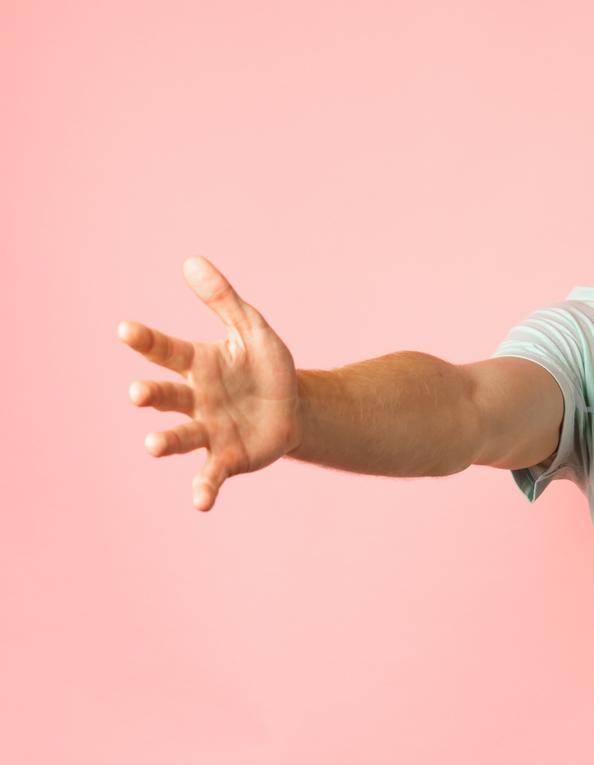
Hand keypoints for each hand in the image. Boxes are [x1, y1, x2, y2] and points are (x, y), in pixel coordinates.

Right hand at [119, 256, 300, 510]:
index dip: (146, 340)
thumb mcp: (253, 330)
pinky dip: (203, 489)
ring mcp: (208, 430)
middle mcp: (194, 399)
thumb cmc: (266, 367)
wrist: (297, 407)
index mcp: (198, 364)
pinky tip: (200, 503)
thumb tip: (192, 261)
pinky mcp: (227, 458)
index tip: (126, 329)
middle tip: (137, 394)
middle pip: (165, 397)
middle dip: (149, 395)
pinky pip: (211, 475)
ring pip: (179, 437)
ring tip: (152, 445)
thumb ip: (224, 300)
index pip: (166, 350)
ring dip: (164, 442)